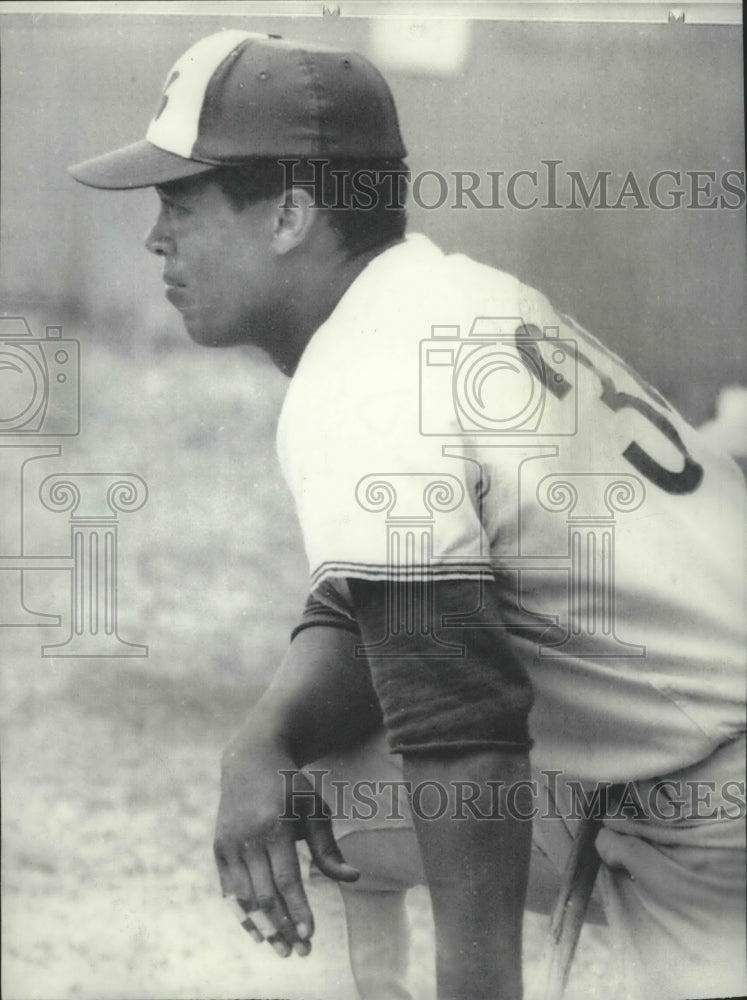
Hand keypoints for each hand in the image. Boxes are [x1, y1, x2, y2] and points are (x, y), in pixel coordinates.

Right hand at [213, 736, 358, 956]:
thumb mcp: (314, 809)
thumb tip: (354, 877)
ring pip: (245, 898)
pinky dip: (243, 915)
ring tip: (283, 950)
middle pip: (264, 895)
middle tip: (301, 952)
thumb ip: (328, 847)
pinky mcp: (219, 848)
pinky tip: (259, 934)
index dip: (297, 909)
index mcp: (275, 826)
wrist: (250, 760)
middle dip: (283, 927)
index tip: (309, 935)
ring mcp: (229, 844)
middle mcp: (248, 838)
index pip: (286, 879)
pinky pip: (230, 891)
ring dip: (264, 927)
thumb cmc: (291, 787)